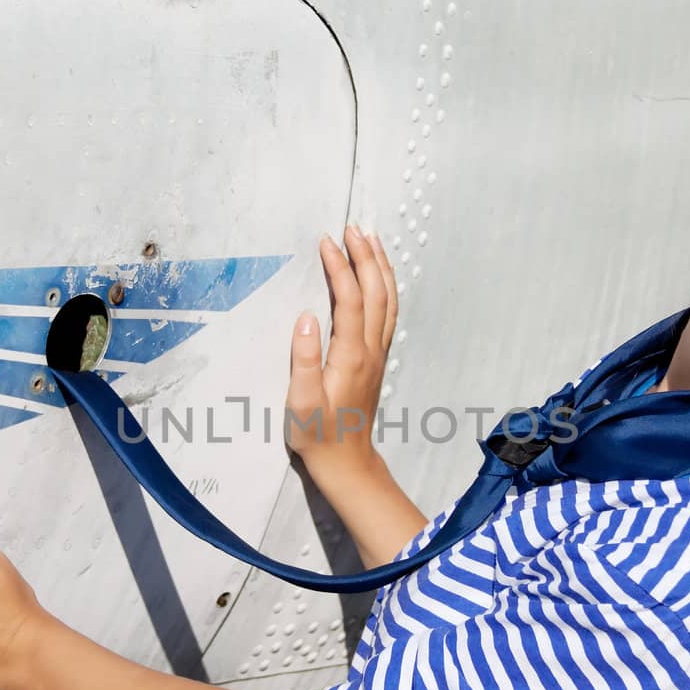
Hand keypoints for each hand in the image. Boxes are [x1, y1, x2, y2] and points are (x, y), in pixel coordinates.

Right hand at [285, 225, 397, 475]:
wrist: (346, 462)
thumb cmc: (318, 435)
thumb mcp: (302, 403)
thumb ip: (305, 360)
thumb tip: (306, 318)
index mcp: (350, 356)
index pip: (350, 300)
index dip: (341, 267)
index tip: (327, 241)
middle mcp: (370, 350)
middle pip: (377, 292)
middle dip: (366, 256)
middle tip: (353, 227)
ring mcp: (378, 354)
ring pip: (388, 301)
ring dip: (380, 267)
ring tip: (370, 239)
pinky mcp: (376, 359)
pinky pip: (387, 313)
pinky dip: (385, 287)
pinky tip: (378, 277)